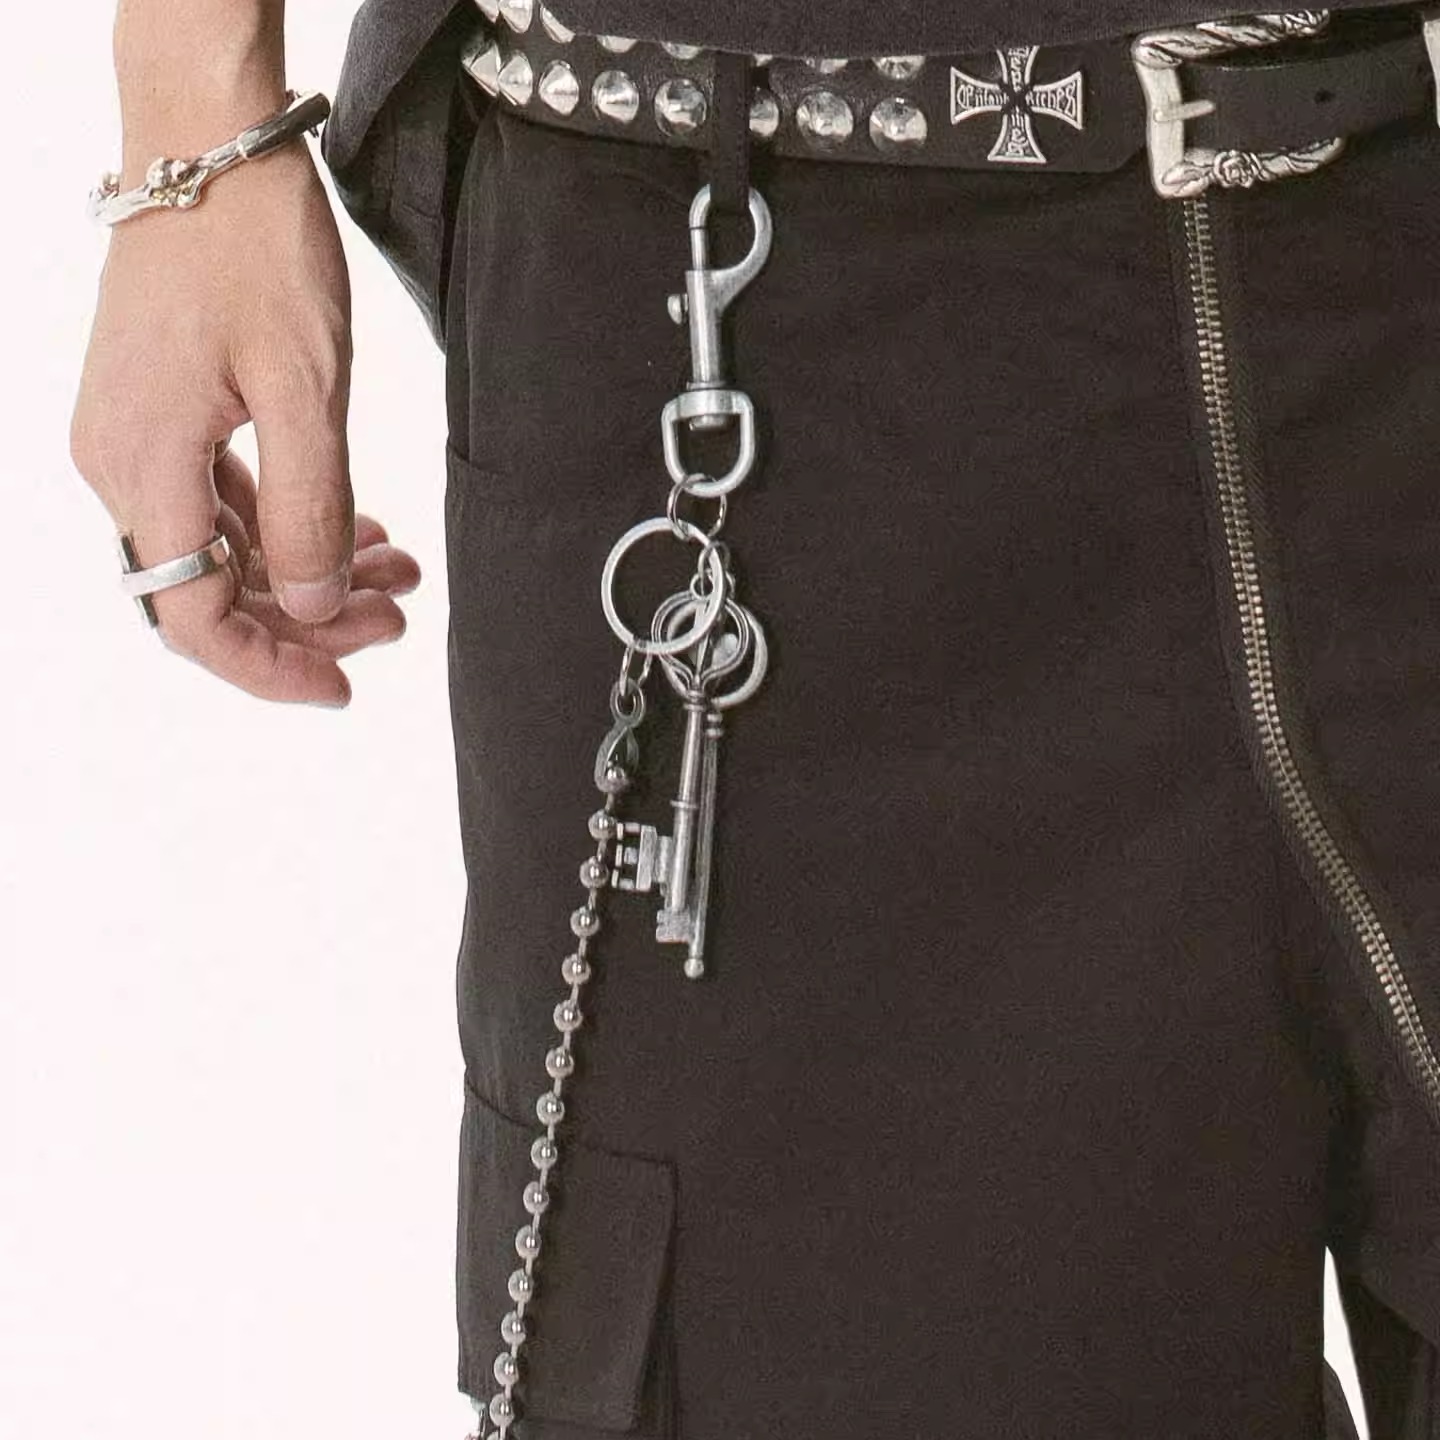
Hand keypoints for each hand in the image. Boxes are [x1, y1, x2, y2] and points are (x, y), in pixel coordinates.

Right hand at [70, 135, 419, 707]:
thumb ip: (309, 511)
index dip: (269, 668)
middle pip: (213, 590)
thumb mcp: (305, 391)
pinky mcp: (164, 412)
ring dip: (310, 568)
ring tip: (396, 571)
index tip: (340, 688)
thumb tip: (307, 608)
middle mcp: (124, 462)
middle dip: (308, 617)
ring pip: (227, 547)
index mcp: (143, 466)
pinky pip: (227, 498)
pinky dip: (292, 521)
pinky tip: (358, 526)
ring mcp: (139, 436)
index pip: (195, 618)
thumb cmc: (253, 249)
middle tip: (394, 619)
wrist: (209, 144)